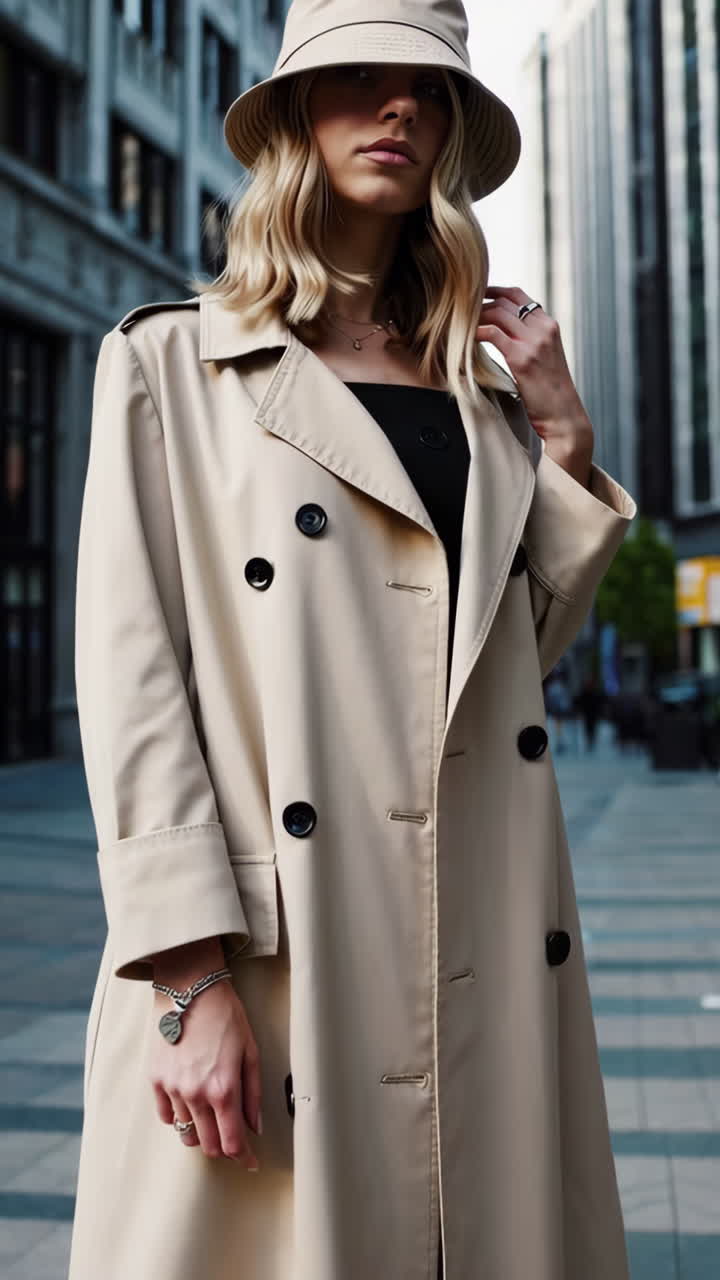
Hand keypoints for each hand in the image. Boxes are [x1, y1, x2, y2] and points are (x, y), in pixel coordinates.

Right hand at [151, 979, 261, 1170]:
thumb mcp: (250, 1050)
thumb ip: (254, 1093)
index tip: (250, 1162)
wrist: (189, 988)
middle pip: (208, 1146)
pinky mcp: (155, 1081)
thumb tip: (255, 1126)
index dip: (244, 1158)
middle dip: (224, 1148)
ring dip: (202, 1132)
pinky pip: (166, 1116)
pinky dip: (180, 1118)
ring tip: (213, 1116)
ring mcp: (172, 1089)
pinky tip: (191, 1104)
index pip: (232, 1143)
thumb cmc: (224, 1015)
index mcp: (223, 1089)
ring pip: (186, 1134)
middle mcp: (195, 1095)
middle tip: (234, 1138)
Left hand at [476, 285, 593, 486]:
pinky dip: (476, 332)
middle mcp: (543, 328)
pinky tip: (466, 339)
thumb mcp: (545, 357)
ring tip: (461, 325)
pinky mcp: (522, 358)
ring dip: (476, 316)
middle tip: (461, 313)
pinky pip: (493, 334)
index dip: (494, 291)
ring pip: (497, 313)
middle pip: (505, 301)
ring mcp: (534, 342)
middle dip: (480, 303)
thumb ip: (530, 341)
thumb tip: (504, 334)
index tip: (476, 296)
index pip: (518, 295)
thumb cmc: (551, 392)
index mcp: (549, 325)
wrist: (563, 415)